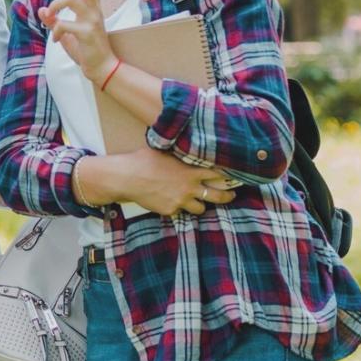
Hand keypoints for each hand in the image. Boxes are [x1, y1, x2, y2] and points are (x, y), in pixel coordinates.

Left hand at [38, 0, 117, 82]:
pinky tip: (56, 40)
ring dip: (55, 5)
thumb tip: (41, 11)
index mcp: (91, 8)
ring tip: (52, 15)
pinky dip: (56, 30)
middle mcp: (93, 10)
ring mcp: (91, 21)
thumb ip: (54, 22)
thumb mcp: (67, 35)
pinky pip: (64, 24)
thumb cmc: (86, 50)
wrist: (101, 69)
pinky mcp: (86, 32)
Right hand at [83, 148, 237, 216]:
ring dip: (199, 204)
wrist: (127, 178)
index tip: (233, 178)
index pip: (217, 175)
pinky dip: (177, 207)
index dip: (227, 177)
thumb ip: (180, 156)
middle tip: (230, 195)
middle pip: (217, 196)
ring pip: (200, 208)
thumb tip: (187, 148)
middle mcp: (189, 187)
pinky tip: (168, 200)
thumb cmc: (143, 160)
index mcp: (190, 171)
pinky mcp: (170, 210)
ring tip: (195, 200)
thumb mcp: (164, 153)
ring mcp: (180, 201)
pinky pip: (180, 212)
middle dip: (226, 197)